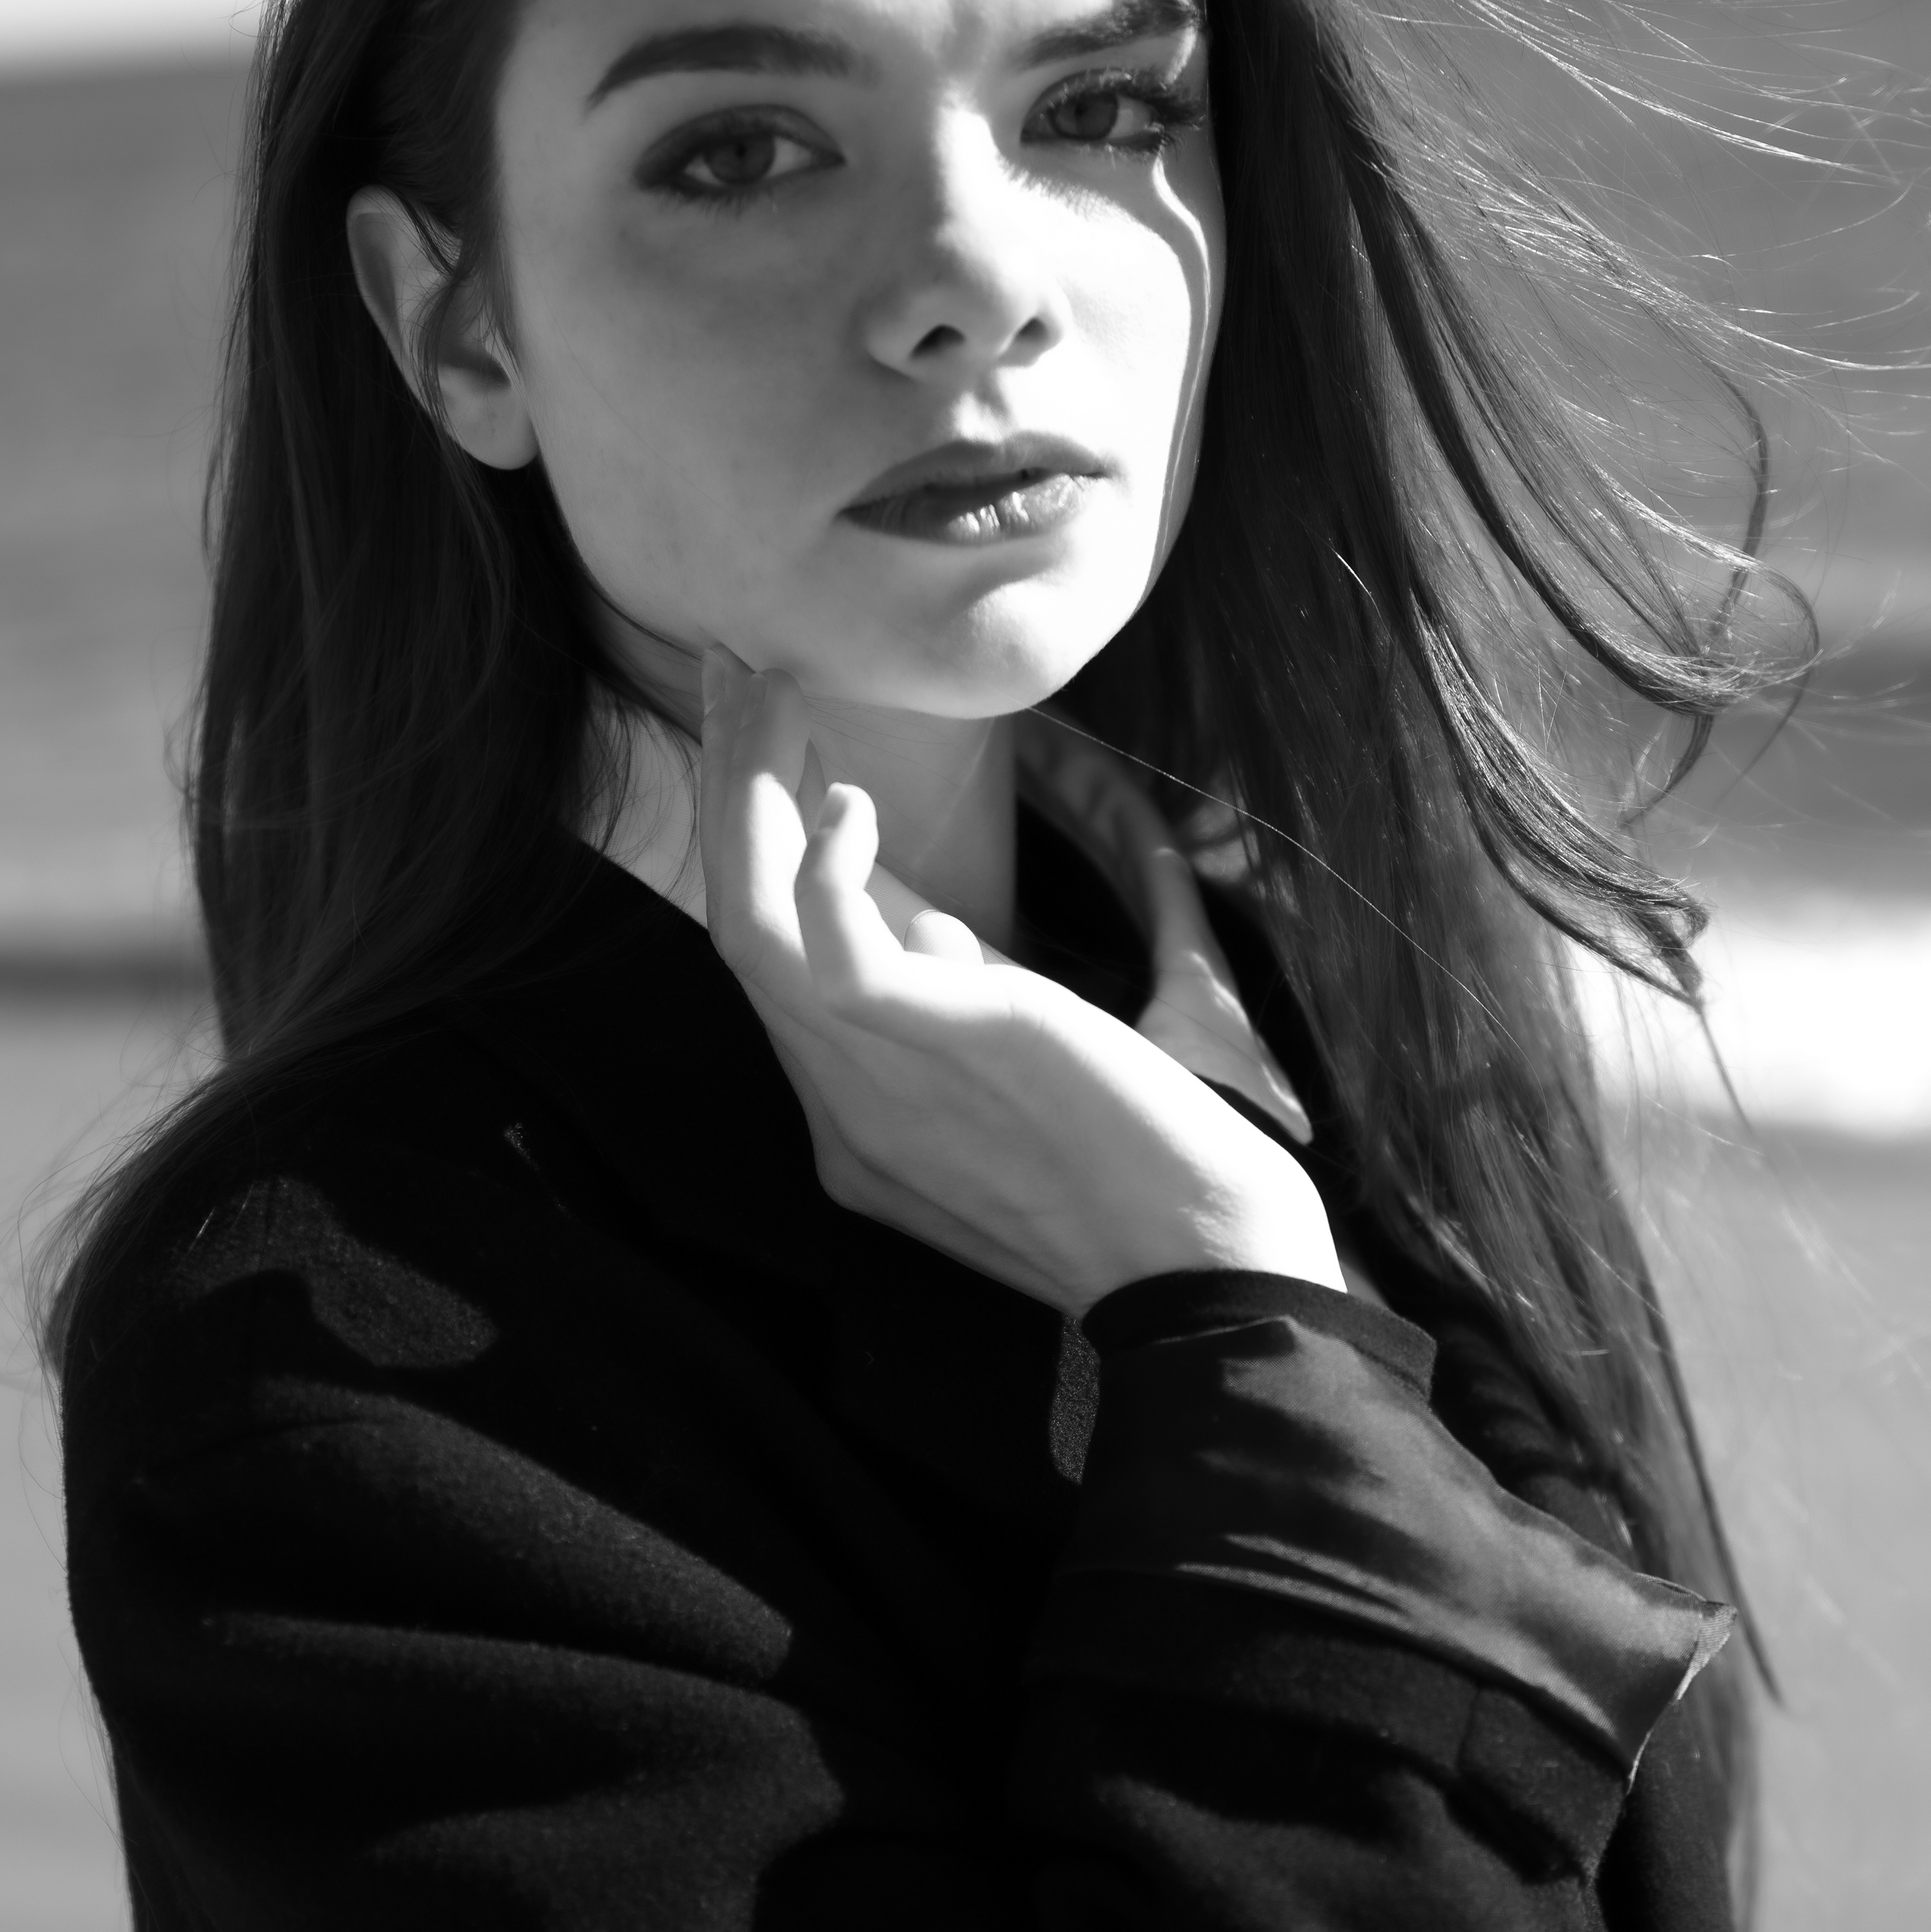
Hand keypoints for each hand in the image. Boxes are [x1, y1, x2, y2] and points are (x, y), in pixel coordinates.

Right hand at [697, 655, 1343, 1313]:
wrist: (1201, 1256)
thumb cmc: (1145, 1162)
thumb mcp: (1020, 1065)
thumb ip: (957, 999)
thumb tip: (924, 918)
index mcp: (860, 1119)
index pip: (777, 963)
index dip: (763, 843)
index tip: (778, 747)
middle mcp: (840, 1106)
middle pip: (740, 925)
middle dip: (729, 790)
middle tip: (732, 675)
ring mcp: (869, 1083)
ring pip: (750, 921)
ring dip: (751, 790)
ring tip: (766, 685)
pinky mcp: (928, 1040)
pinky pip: (824, 940)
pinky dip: (823, 858)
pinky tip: (850, 797)